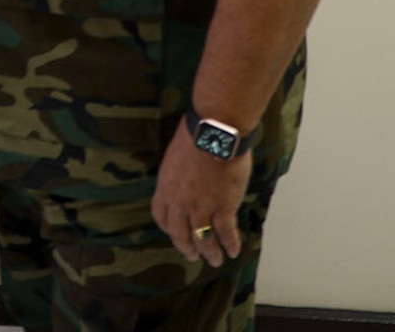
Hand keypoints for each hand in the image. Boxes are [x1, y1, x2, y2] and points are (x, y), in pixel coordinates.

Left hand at [150, 122, 249, 267]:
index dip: (168, 228)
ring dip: (209, 252)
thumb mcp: (175, 157)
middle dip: (186, 247)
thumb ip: (178, 176)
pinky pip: (225, 233)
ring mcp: (202, 207)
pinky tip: (233, 251)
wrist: (214, 133)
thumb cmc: (195, 136)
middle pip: (180, 234)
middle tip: (192, 256)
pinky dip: (230, 244)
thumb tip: (185, 181)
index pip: (161, 216)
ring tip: (214, 261)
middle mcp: (180, 202)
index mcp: (165, 187)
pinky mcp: (223, 208)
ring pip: (202, 239)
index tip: (174, 234)